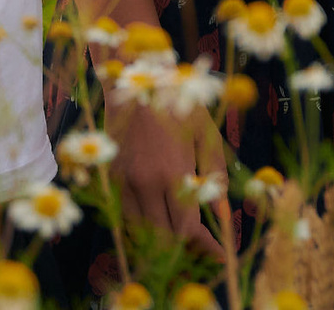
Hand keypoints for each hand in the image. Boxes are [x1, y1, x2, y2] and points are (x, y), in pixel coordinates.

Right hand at [109, 104, 227, 259]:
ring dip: (161, 243)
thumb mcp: (204, 130)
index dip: (205, 246)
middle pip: (163, 237)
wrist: (132, 76)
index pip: (187, 227)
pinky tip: (159, 227)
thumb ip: (214, 172)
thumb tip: (222, 209)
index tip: (220, 255)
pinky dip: (142, 229)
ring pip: (141, 232)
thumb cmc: (176, 100)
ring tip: (182, 247)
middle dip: (185, 252)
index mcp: (172, 172)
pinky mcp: (111, 178)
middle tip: (203, 253)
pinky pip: (126, 217)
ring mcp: (124, 182)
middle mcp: (145, 184)